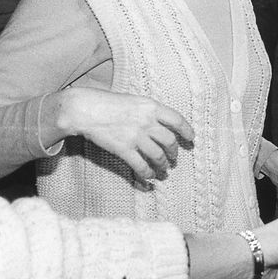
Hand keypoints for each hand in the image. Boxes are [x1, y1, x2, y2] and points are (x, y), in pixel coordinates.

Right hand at [51, 87, 193, 181]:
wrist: (86, 109)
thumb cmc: (109, 103)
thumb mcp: (135, 101)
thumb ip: (149, 111)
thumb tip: (161, 123)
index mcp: (152, 107)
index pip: (177, 120)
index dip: (187, 131)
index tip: (190, 139)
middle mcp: (147, 122)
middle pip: (169, 141)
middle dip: (173, 152)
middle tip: (173, 158)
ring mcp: (136, 136)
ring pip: (158, 156)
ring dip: (163, 165)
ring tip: (163, 170)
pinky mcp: (124, 149)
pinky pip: (141, 165)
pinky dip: (147, 173)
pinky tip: (149, 177)